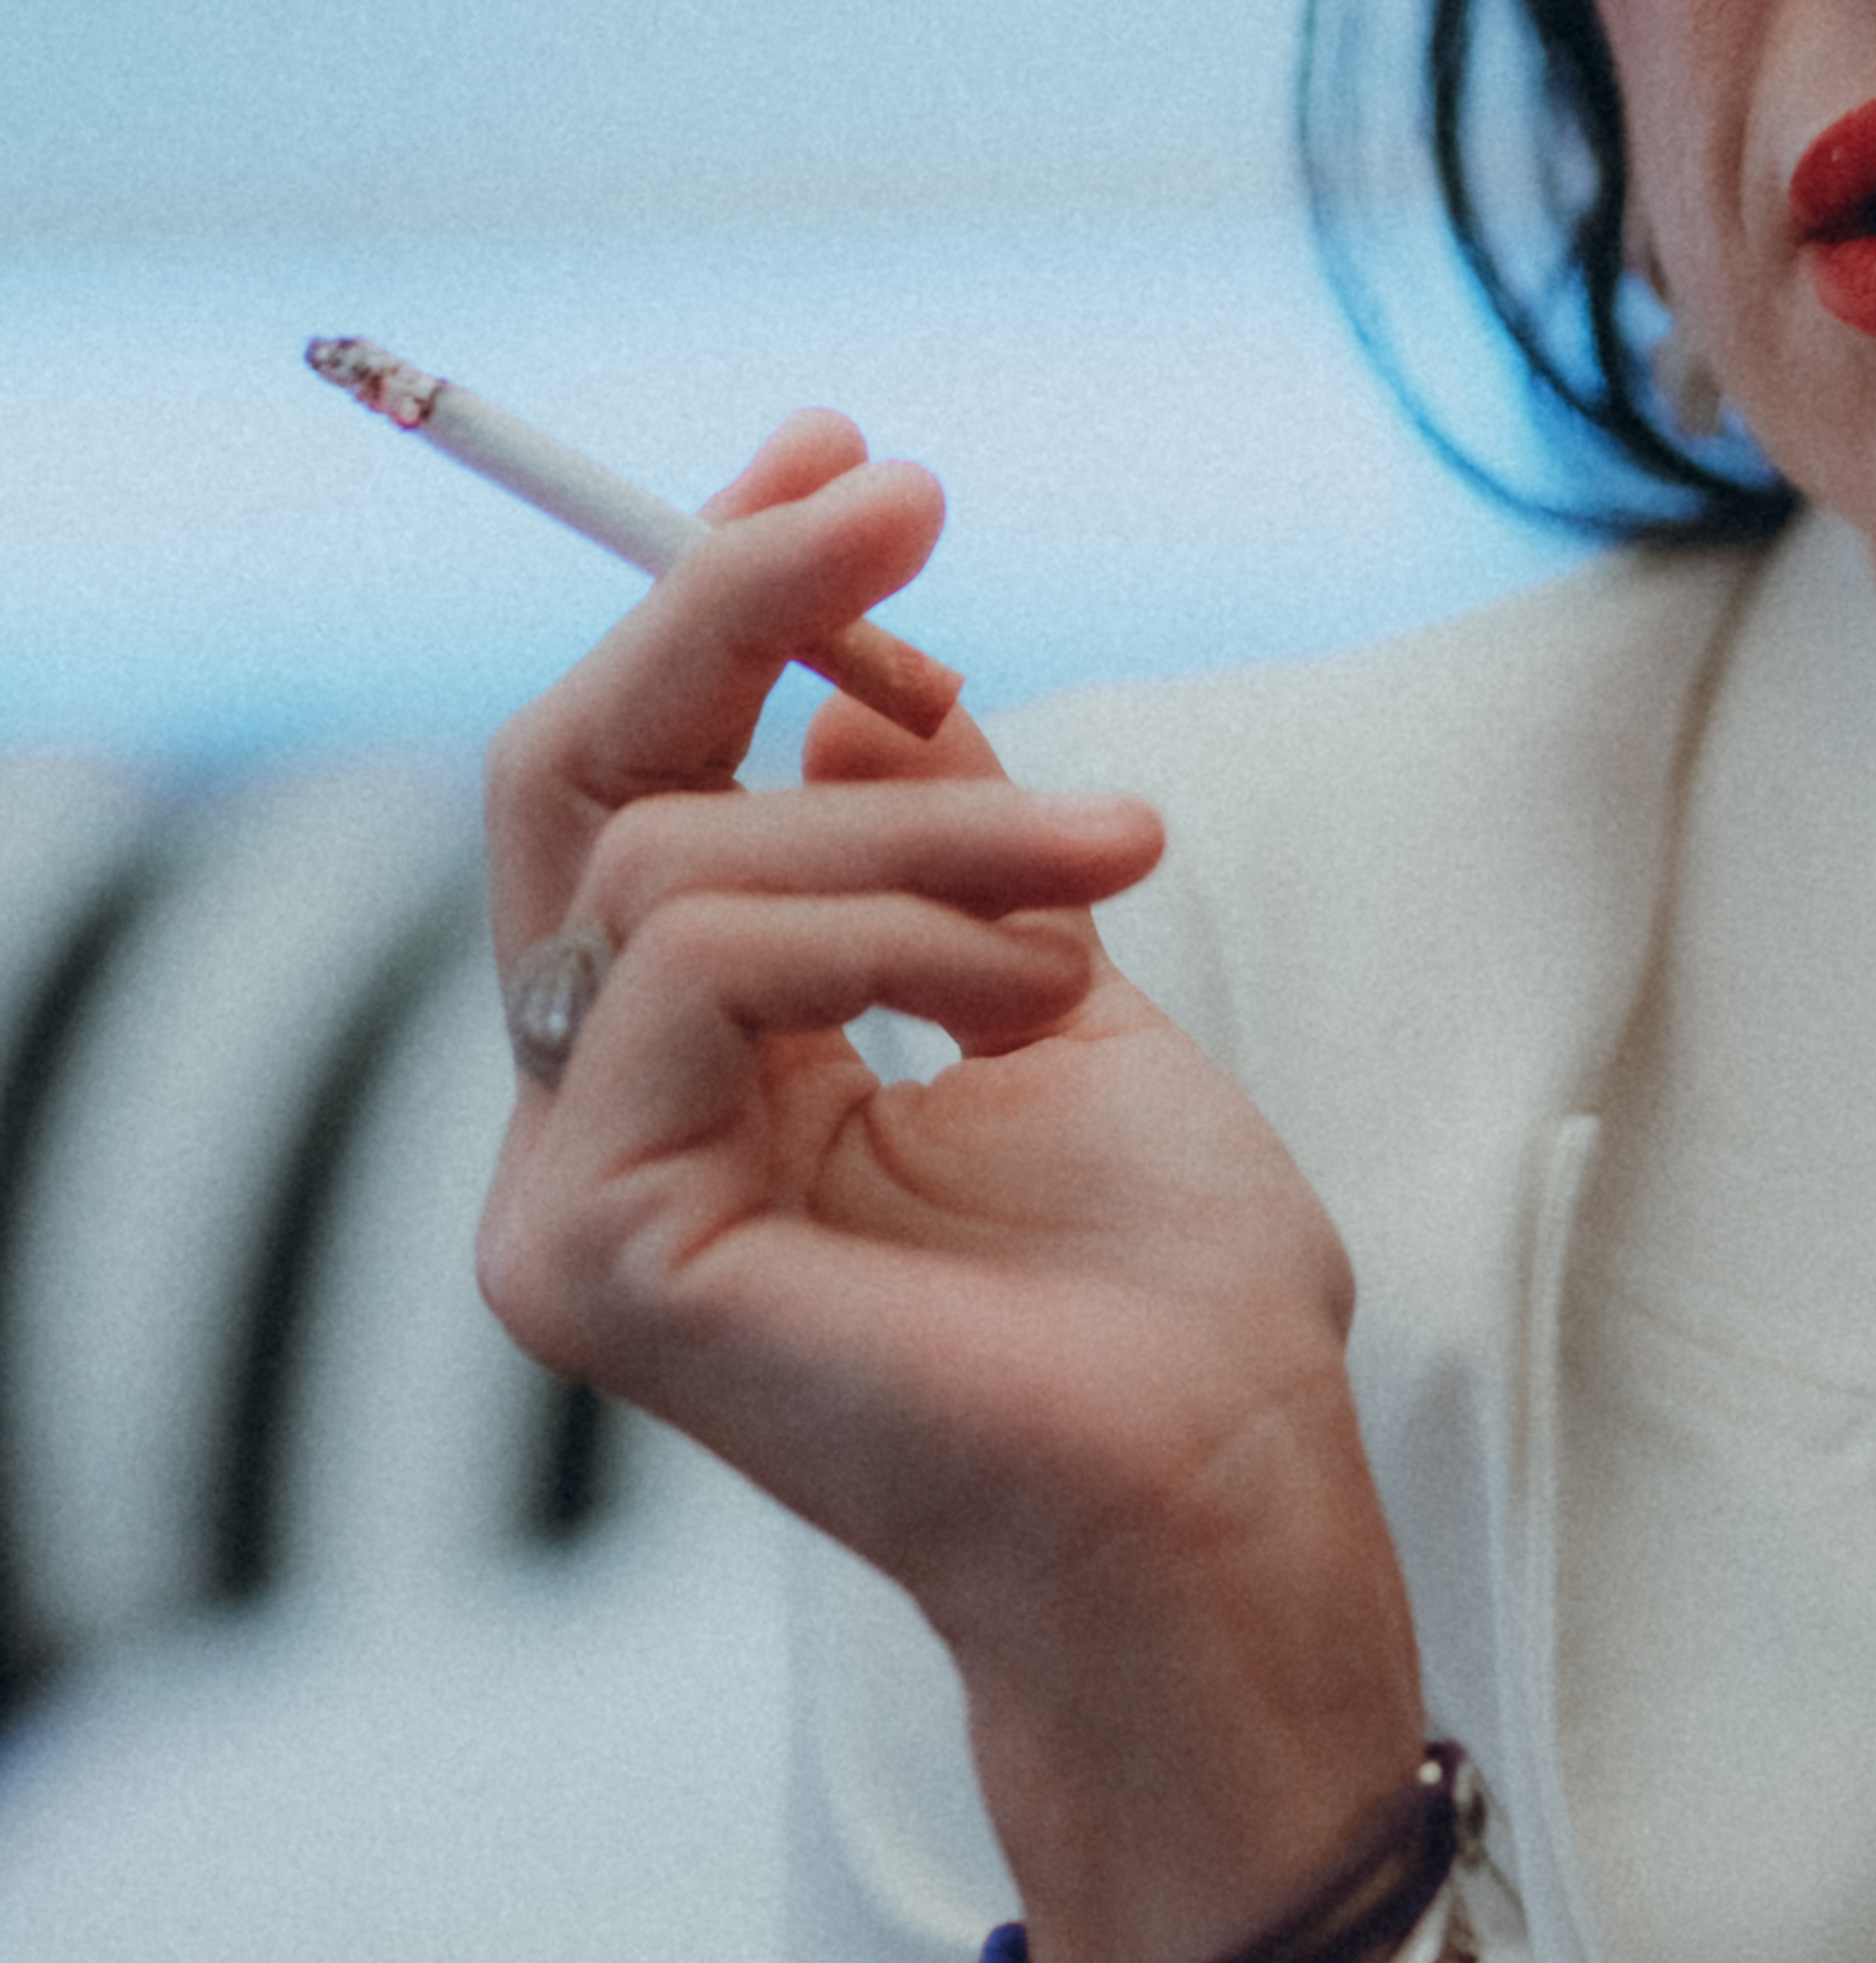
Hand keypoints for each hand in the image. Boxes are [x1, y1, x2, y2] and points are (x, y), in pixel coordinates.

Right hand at [478, 417, 1425, 1962]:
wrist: (1225, 1501)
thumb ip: (934, 845)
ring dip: (925, 823)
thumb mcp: (1053, 986)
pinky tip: (1027, 998)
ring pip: (670, 857)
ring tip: (1107, 871)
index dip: (720, 603)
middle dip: (736, 602)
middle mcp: (594, 1126)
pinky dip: (882, 936)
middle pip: (579, 781)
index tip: (850, 461)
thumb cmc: (1176, 1306)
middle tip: (904, 499)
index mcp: (693, 1071)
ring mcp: (564, 1199)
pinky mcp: (582, 1255)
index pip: (639, 786)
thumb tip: (852, 684)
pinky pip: (688, 968)